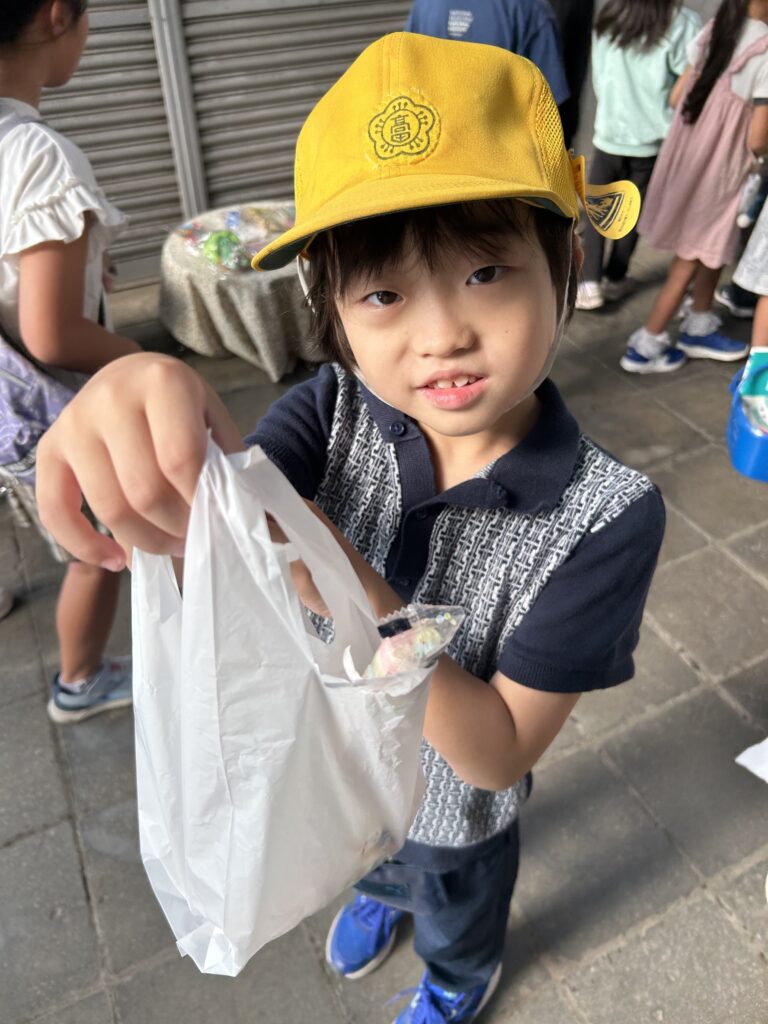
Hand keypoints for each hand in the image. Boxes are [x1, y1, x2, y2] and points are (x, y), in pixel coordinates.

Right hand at [36, 353, 243, 569]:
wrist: (128, 375)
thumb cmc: (179, 404)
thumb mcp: (212, 416)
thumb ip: (228, 462)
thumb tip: (253, 525)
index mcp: (162, 382)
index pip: (181, 459)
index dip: (199, 502)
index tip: (214, 521)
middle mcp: (111, 398)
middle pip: (145, 490)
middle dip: (176, 528)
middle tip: (194, 537)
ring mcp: (74, 423)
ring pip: (109, 508)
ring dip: (145, 541)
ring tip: (169, 544)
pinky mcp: (49, 448)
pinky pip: (55, 511)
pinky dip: (83, 546)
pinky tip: (115, 560)